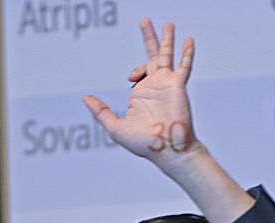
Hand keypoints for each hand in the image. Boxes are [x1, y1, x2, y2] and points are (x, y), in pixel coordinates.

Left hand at [82, 19, 198, 168]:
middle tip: (145, 21)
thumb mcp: (116, 127)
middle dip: (149, 38)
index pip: (139, 73)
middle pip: (152, 56)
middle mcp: (156, 87)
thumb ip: (101, 112)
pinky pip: (183, 66)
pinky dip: (187, 53)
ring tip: (167, 24)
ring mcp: (168, 85)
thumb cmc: (145, 144)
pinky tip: (189, 40)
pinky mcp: (177, 86)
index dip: (135, 70)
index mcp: (142, 95)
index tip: (132, 77)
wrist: (167, 150)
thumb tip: (85, 98)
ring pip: (167, 56)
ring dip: (166, 40)